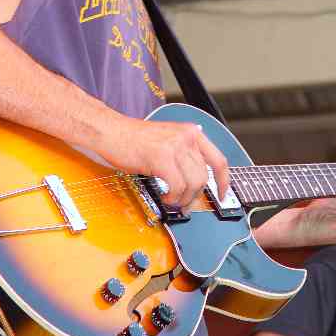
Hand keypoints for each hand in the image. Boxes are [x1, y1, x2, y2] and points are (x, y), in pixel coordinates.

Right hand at [99, 118, 228, 208]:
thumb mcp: (167, 140)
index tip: (223, 195)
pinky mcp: (161, 157)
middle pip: (204, 176)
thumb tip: (196, 180)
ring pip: (193, 183)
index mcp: (190, 132)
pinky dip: (173, 197)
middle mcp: (186, 136)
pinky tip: (165, 196)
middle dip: (194, 196)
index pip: (218, 159)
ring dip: (183, 198)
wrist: (111, 131)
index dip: (224, 181)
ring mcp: (175, 146)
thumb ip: (184, 153)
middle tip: (184, 204)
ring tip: (171, 199)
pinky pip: (178, 186)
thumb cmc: (133, 138)